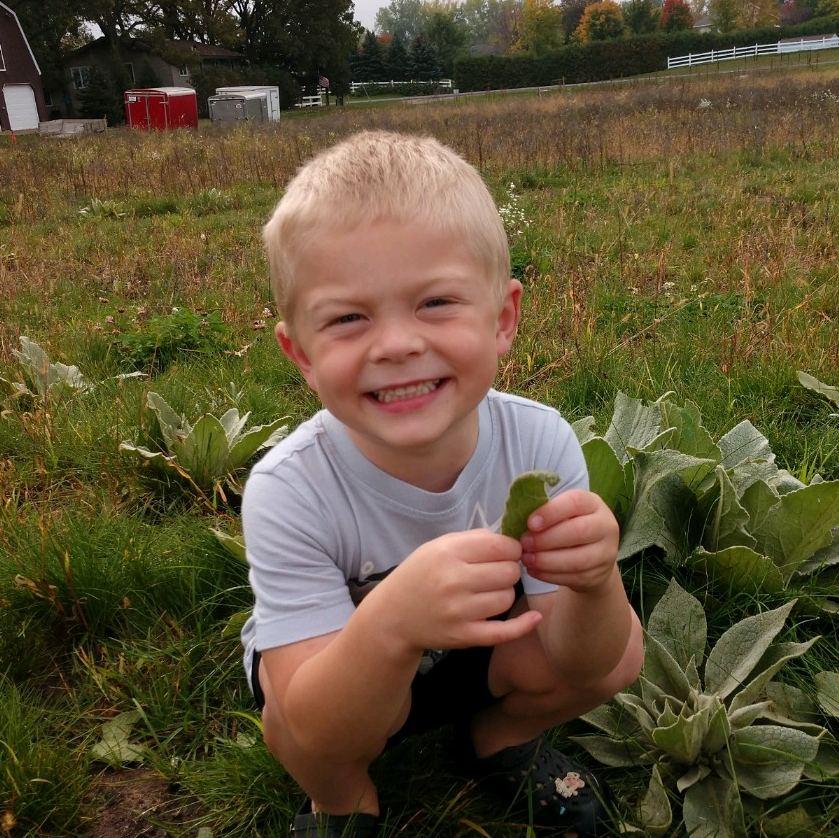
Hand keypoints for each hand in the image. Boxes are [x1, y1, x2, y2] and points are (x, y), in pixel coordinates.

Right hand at [370, 530, 541, 652]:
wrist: (394, 616)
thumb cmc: (420, 575)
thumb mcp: (438, 547)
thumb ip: (474, 539)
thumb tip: (513, 540)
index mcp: (448, 553)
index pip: (501, 546)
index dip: (511, 548)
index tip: (505, 553)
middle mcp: (453, 581)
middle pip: (509, 572)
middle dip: (509, 570)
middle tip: (496, 573)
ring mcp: (459, 611)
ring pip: (507, 598)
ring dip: (504, 593)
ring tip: (487, 591)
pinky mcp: (464, 636)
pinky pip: (504, 631)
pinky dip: (523, 625)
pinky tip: (534, 617)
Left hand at [519, 490, 619, 592]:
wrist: (591, 553)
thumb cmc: (567, 525)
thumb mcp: (561, 512)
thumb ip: (544, 511)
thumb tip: (517, 517)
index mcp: (593, 503)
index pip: (575, 502)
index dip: (551, 512)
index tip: (530, 523)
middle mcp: (605, 525)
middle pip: (578, 531)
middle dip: (547, 539)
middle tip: (524, 543)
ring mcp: (606, 551)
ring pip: (578, 559)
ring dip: (547, 561)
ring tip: (526, 559)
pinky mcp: (600, 574)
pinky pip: (575, 577)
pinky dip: (550, 575)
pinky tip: (534, 570)